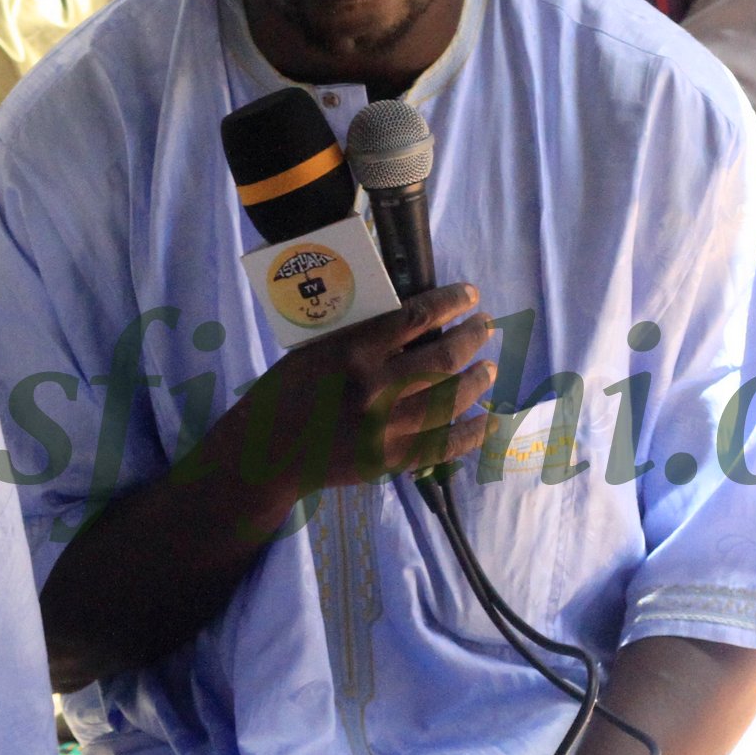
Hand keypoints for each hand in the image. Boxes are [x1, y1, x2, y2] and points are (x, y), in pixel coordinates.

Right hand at [231, 284, 494, 509]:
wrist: (266, 452)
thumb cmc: (287, 392)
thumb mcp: (316, 350)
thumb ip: (360, 337)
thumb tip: (415, 322)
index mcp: (352, 351)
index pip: (416, 317)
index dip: (451, 302)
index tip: (469, 296)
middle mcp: (374, 387)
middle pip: (444, 357)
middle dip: (473, 337)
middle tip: (485, 327)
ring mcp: (384, 426)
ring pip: (451, 399)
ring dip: (478, 380)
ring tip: (488, 369)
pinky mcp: (389, 458)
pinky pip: (443, 444)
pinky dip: (471, 433)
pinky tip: (489, 421)